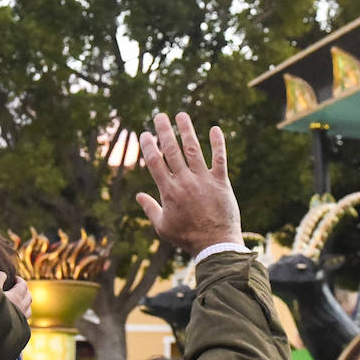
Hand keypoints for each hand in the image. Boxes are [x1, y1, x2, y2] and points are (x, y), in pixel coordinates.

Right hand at [0, 271, 31, 318]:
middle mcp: (21, 307)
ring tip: (18, 300)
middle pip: (28, 296)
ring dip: (25, 302)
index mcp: (16, 296)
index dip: (19, 280)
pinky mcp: (18, 328)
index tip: (14, 278)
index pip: (23, 285)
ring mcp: (21, 318)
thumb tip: (3, 274)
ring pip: (28, 308)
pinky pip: (25, 319)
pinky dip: (22, 313)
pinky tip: (15, 314)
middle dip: (24, 290)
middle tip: (17, 287)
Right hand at [136, 111, 242, 256]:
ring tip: (181, 115)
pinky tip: (215, 129)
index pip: (155, 162)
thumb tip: (138, 196)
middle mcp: (185, 182)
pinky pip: (219, 159)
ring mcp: (204, 180)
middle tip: (160, 115)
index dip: (149, 146)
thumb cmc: (187, 238)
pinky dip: (218, 143)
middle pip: (172, 151)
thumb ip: (150, 209)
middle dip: (164, 131)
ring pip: (193, 150)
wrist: (215, 244)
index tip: (145, 133)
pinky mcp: (221, 182)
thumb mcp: (163, 227)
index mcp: (169, 192)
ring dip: (187, 130)